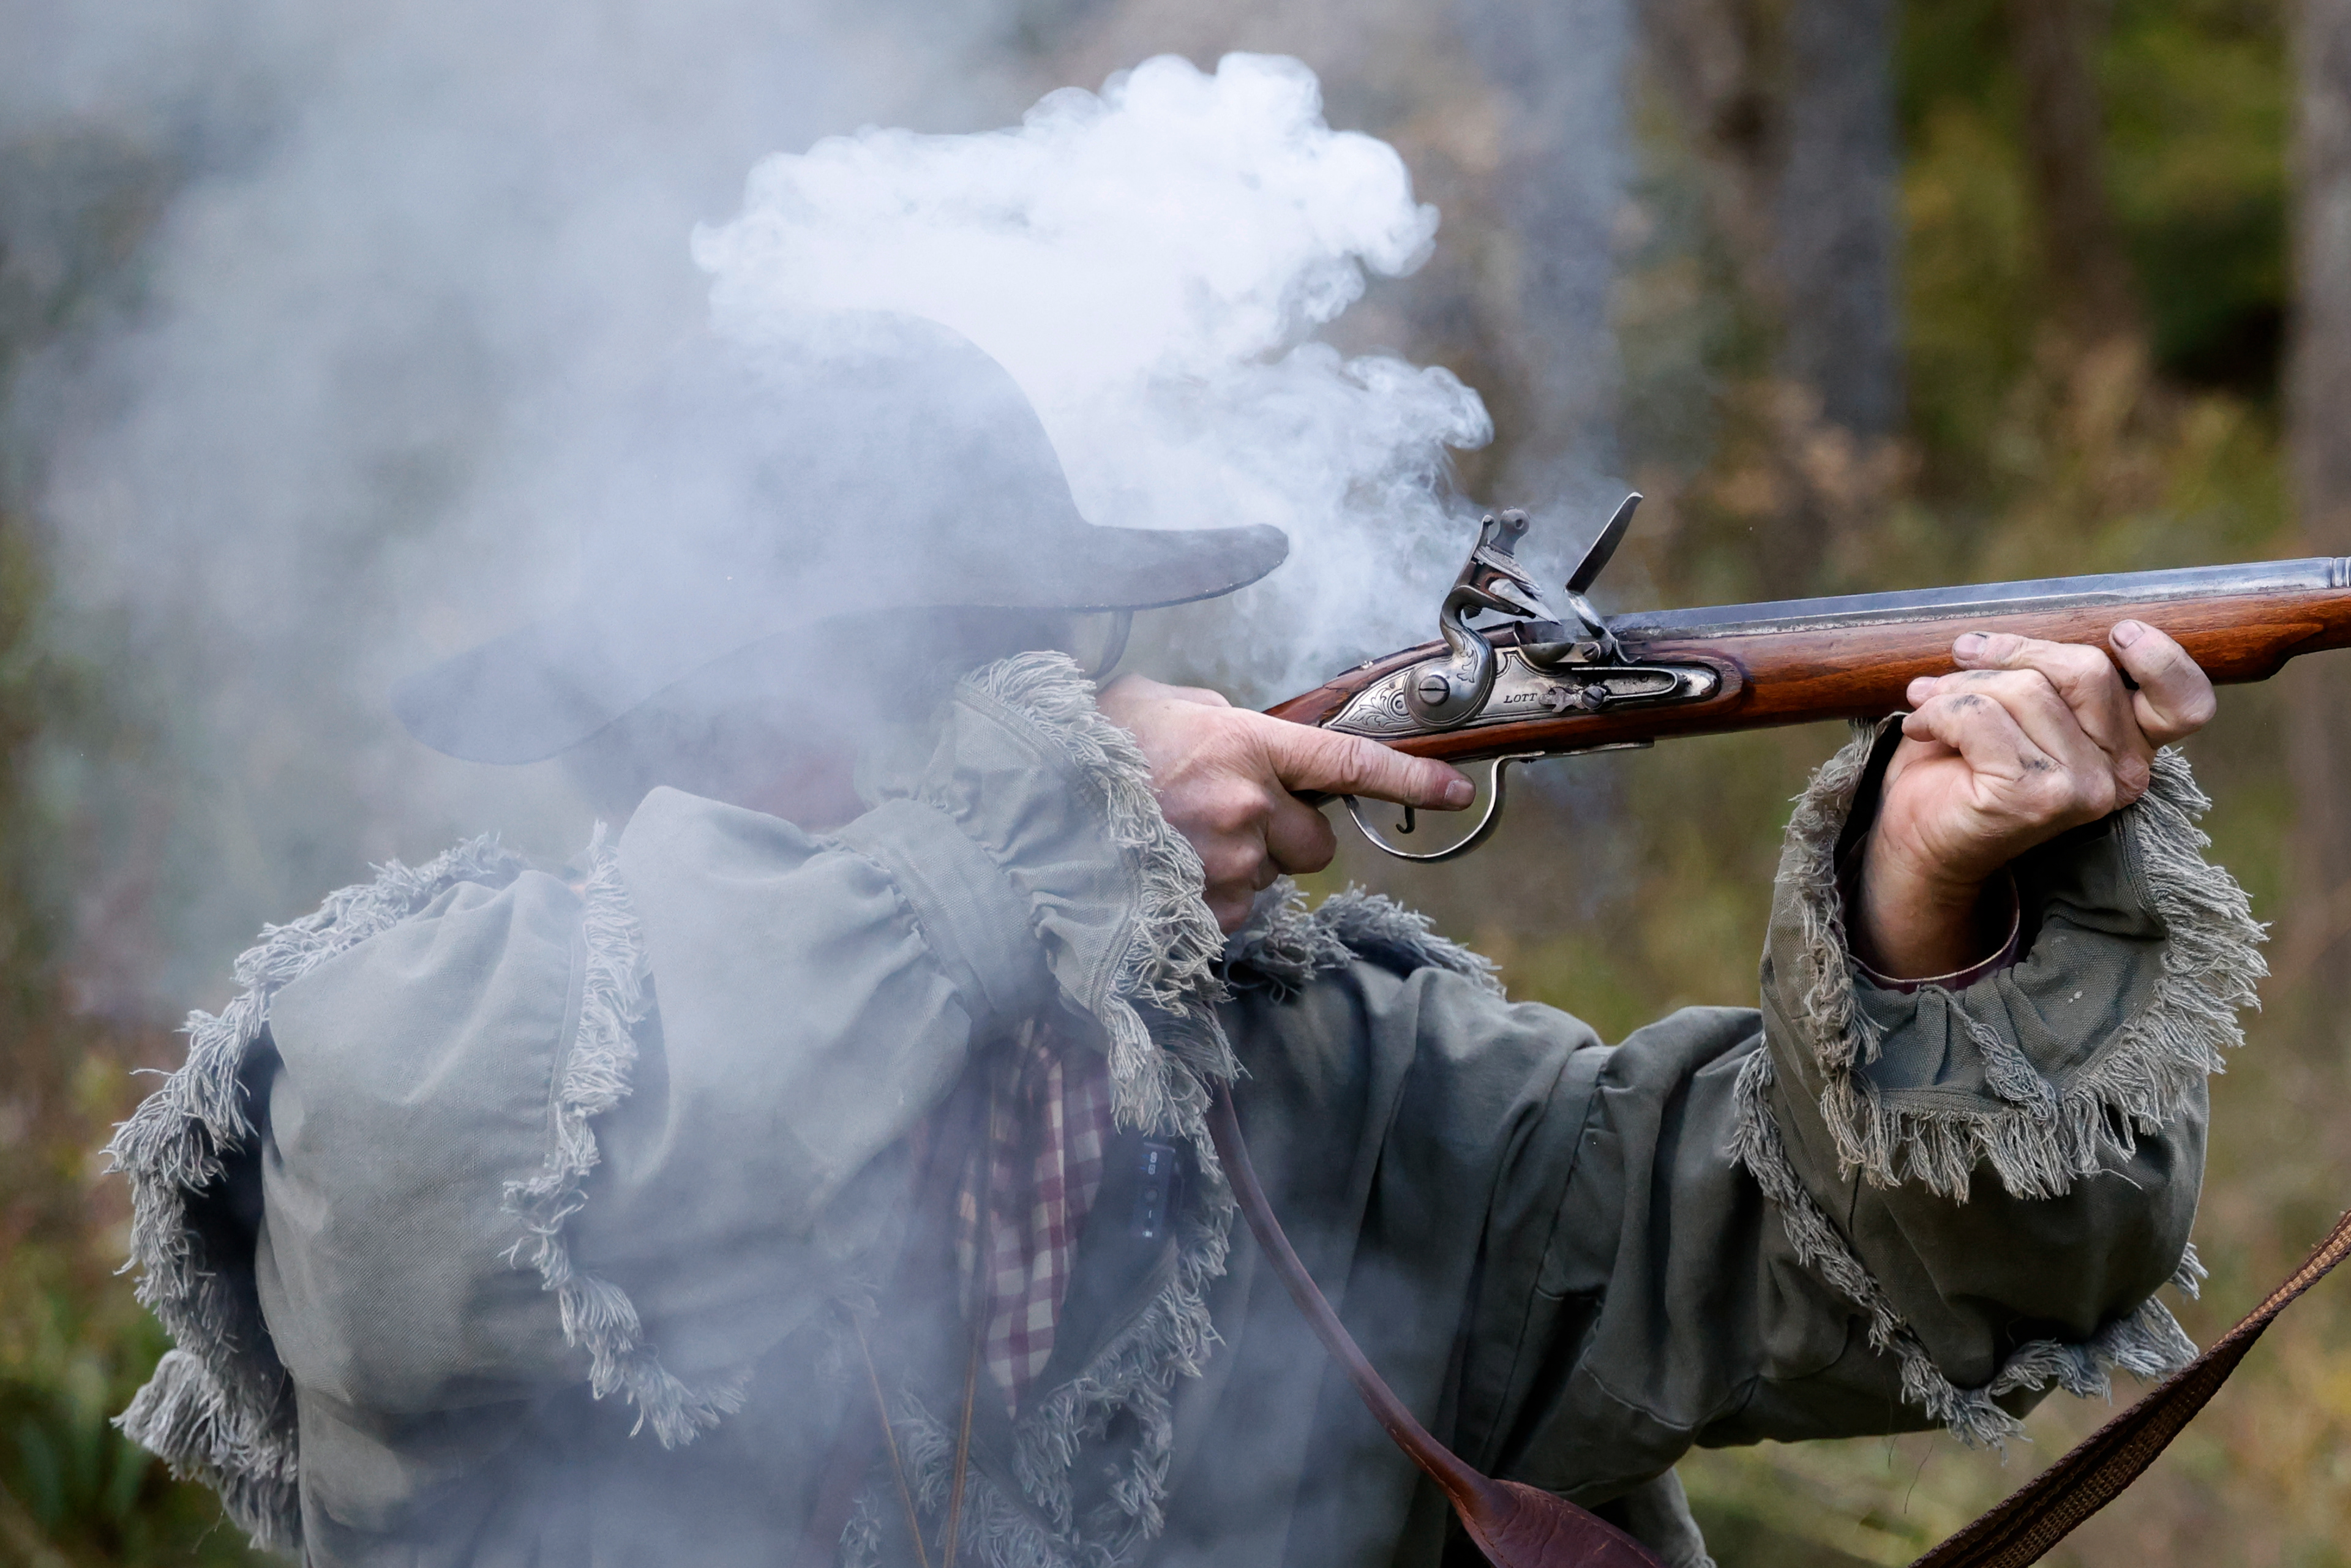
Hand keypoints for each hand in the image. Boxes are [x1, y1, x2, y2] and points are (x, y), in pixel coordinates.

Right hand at [1097, 675, 1473, 931]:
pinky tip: (1162, 874)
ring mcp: (1227, 866)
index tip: (1455, 792)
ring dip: (1240, 868)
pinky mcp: (1205, 915)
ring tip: (1174, 843)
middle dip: (1284, 835)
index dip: (1409, 780)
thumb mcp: (1156, 704)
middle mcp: (1248, 807)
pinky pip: (1232, 913)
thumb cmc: (1088, 749)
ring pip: (1271, 879)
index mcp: (1244, 745)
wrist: (1025, 808)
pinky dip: (1206, 900)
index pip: (1347, 762)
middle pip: (1315, 842)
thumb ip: (1214, 713)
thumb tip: (1237, 729)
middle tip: (1222, 819)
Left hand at [1857, 621, 2215, 978]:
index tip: (2121, 633)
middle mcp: (2122, 774)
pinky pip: (1980, 716)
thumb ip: (2044, 674)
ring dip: (1961, 685)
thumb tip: (2018, 627)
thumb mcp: (2017, 707)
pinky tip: (1919, 727)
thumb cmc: (1966, 765)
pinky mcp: (2034, 798)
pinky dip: (1937, 711)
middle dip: (2013, 652)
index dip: (2163, 659)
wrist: (1920, 840)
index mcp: (2131, 747)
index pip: (2185, 703)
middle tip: (1961, 658)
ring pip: (2027, 689)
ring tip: (1927, 700)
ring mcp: (2082, 790)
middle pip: (2088, 669)